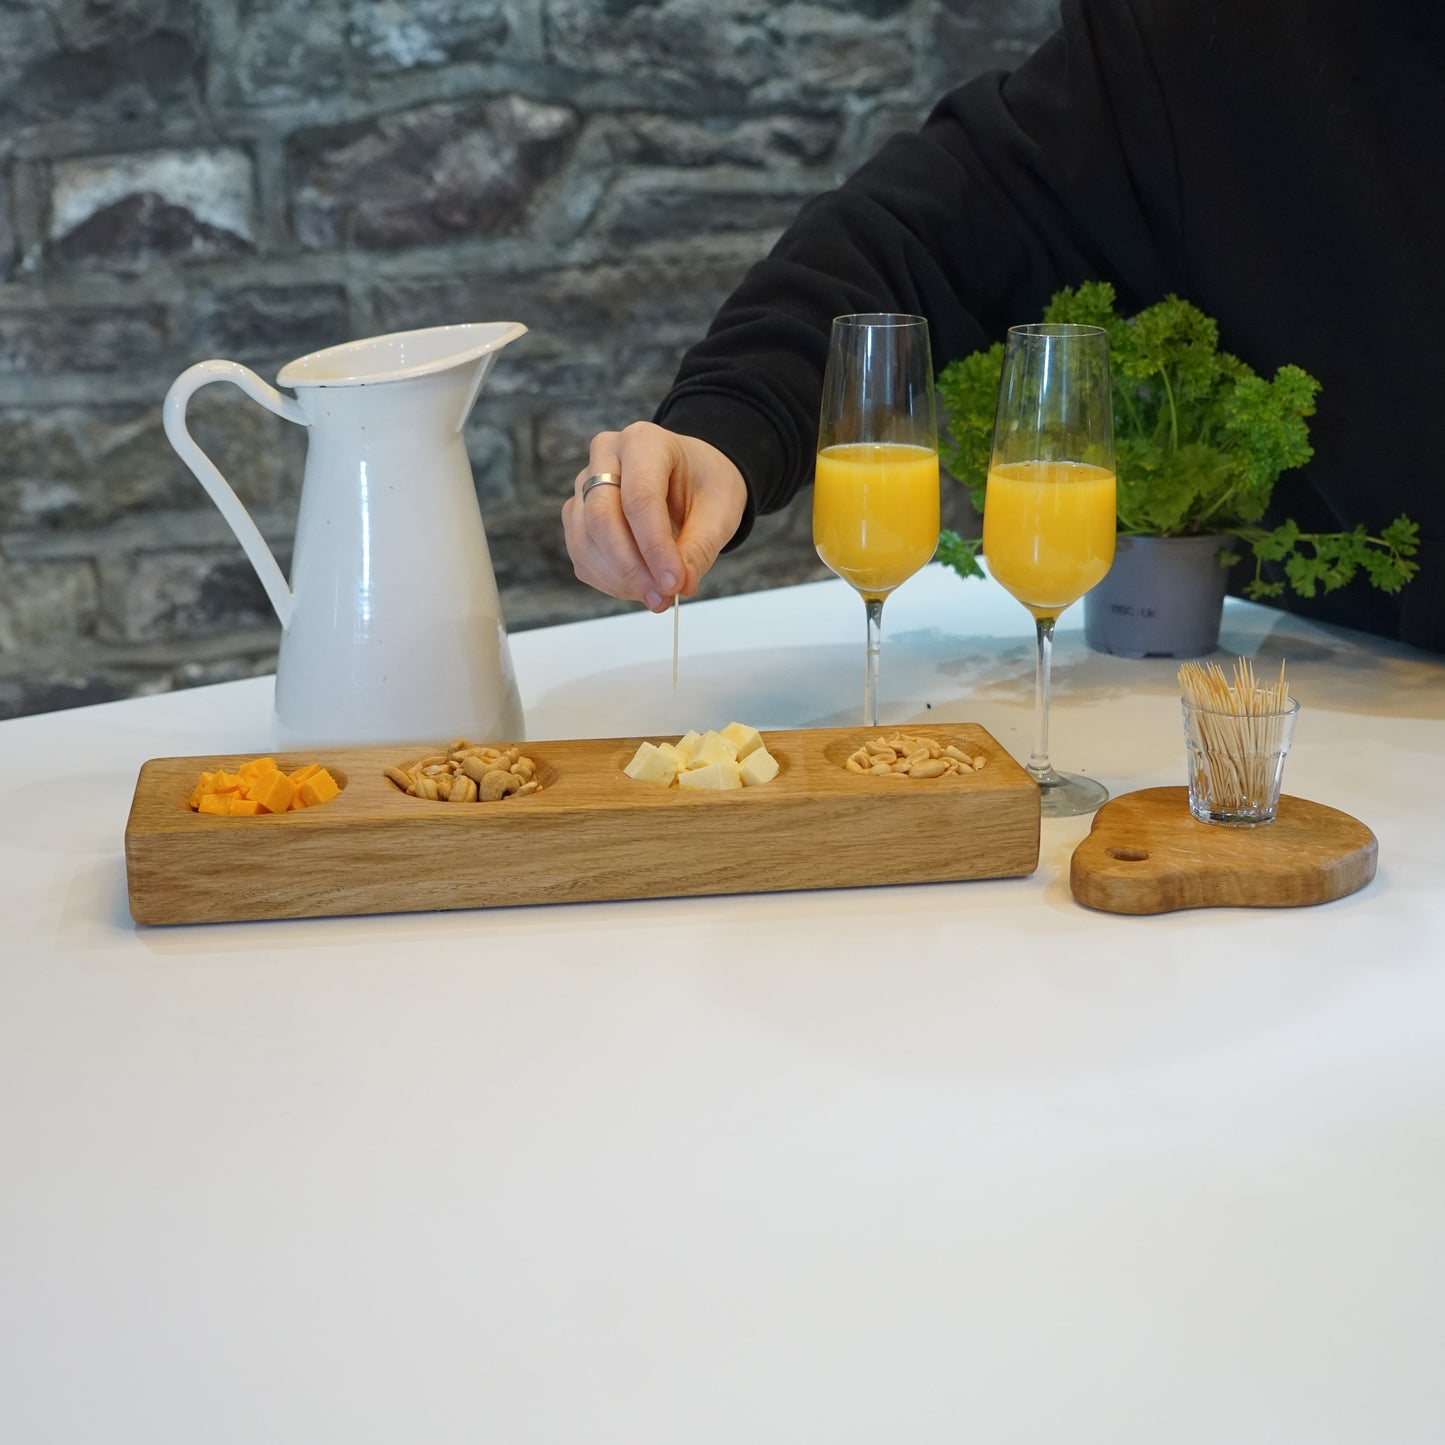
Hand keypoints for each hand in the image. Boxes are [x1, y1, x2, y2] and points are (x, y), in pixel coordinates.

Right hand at [563, 422, 747, 611]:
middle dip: (632, 567)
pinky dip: (609, 580)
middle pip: (602, 518)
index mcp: (645, 441)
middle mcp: (605, 456)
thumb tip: (677, 586)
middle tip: (662, 598)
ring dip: (619, 578)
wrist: (692, 476)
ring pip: (585, 540)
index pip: (639, 497)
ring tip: (656, 596)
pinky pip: (582, 555)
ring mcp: (585, 485)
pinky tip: (639, 587)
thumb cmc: (706, 485)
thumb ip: (699, 548)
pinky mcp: (578, 515)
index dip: (654, 547)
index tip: (674, 584)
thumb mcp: (719, 512)